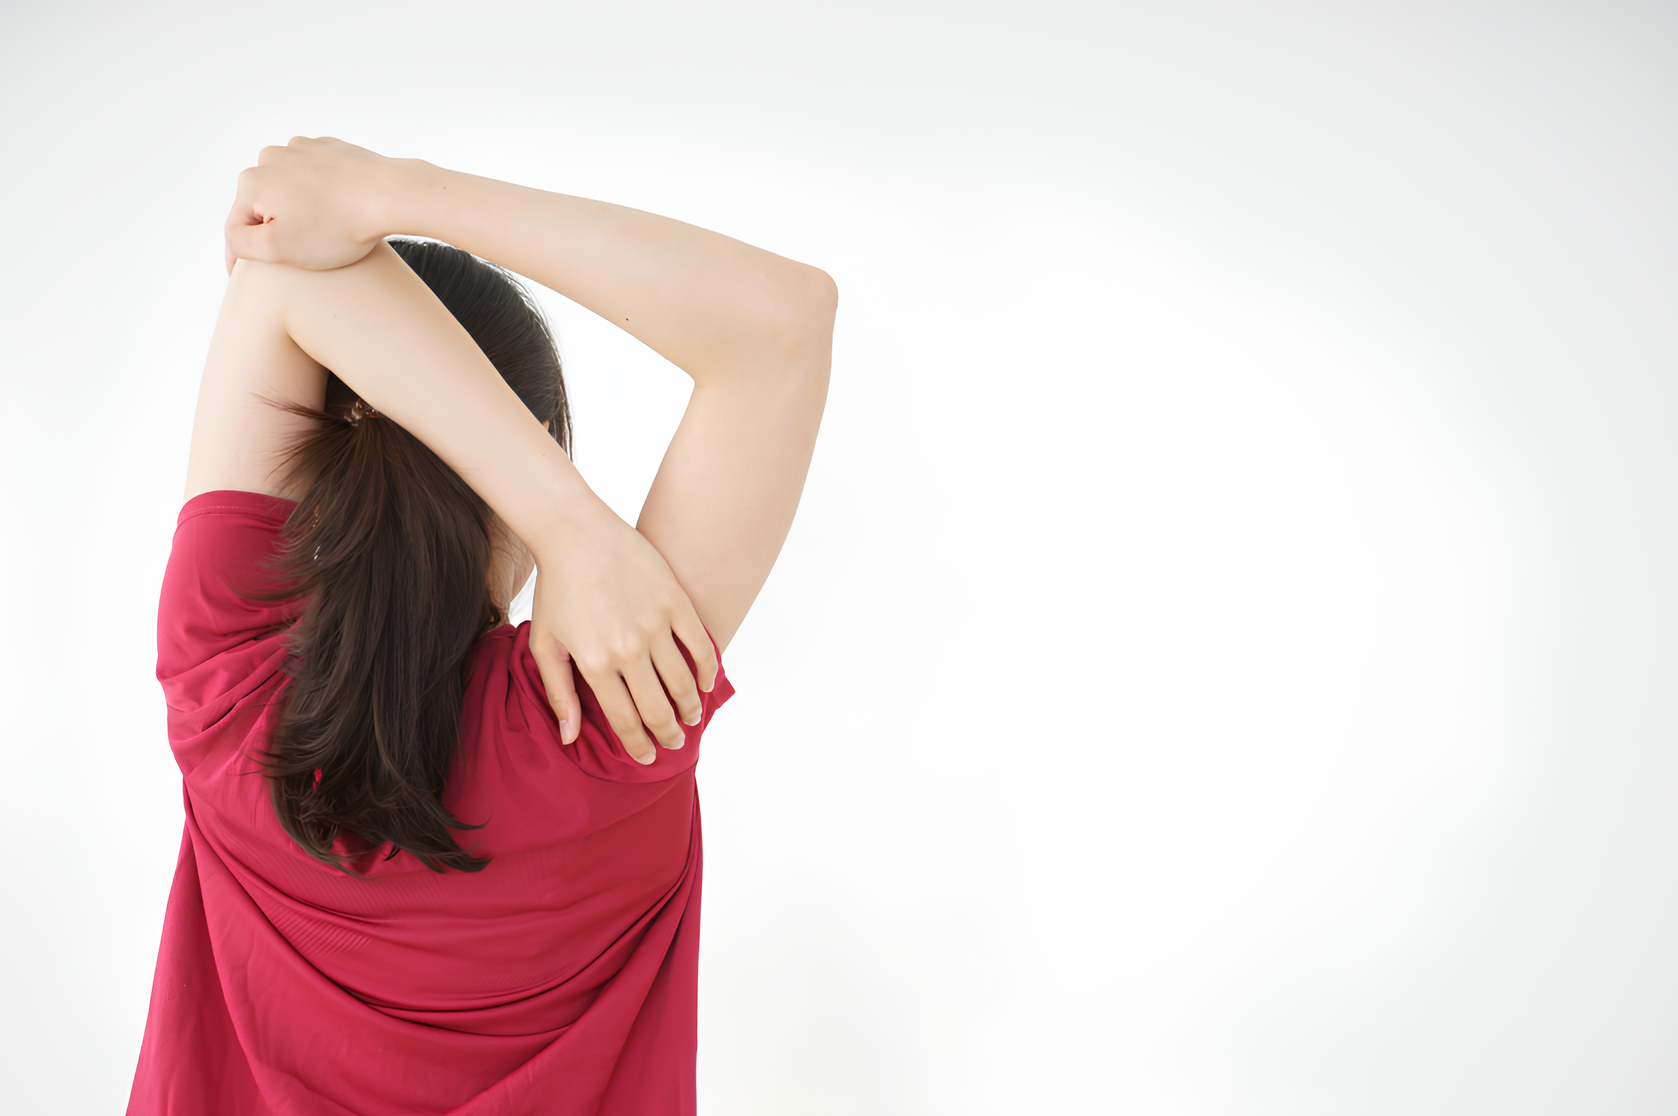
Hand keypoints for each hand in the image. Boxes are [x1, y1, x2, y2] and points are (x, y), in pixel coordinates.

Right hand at [224, 137, 404, 273]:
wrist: (390, 195)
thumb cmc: (338, 227)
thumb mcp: (279, 248)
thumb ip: (241, 242)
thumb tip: (233, 234)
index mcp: (251, 182)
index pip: (236, 228)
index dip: (239, 258)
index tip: (246, 278)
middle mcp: (270, 158)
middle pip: (262, 206)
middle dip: (273, 230)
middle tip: (295, 256)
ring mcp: (301, 149)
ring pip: (288, 191)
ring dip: (297, 211)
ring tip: (321, 232)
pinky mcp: (330, 150)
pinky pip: (315, 179)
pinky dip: (320, 195)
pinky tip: (337, 211)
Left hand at [526, 500, 718, 763]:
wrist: (575, 532)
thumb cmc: (557, 589)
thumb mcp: (546, 644)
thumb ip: (559, 692)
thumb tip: (570, 737)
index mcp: (595, 663)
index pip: (624, 719)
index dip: (638, 744)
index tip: (646, 757)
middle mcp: (628, 648)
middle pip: (657, 707)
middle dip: (667, 734)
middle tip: (673, 743)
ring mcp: (655, 623)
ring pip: (682, 681)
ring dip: (689, 707)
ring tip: (689, 718)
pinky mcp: (674, 600)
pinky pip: (699, 644)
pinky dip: (706, 669)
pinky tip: (704, 684)